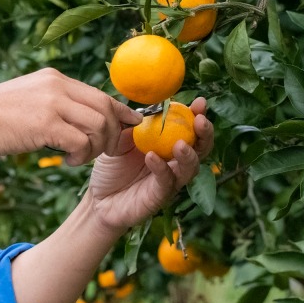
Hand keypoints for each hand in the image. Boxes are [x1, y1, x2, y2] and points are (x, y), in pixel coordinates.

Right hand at [0, 68, 141, 163]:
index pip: (99, 93)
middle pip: (105, 108)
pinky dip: (81, 156)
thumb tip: (76, 117)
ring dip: (97, 147)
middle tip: (108, 151)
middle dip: (112, 134)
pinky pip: (82, 142)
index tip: (131, 123)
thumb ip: (52, 102)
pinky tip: (68, 161)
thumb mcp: (26, 99)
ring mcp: (52, 103)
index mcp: (53, 78)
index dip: (119, 110)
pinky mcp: (47, 124)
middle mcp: (57, 85)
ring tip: (81, 157)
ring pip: (98, 126)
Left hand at [86, 97, 214, 233]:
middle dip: (205, 134)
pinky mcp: (159, 196)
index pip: (189, 129)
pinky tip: (152, 157)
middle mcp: (174, 163)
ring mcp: (170, 181)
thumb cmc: (111, 169)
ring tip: (181, 143)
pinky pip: (166, 181)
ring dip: (189, 154)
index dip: (197, 116)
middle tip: (201, 120)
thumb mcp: (117, 140)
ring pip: (190, 168)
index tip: (200, 103)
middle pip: (200, 149)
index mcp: (167, 146)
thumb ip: (131, 125)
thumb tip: (143, 110)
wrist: (98, 200)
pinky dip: (162, 168)